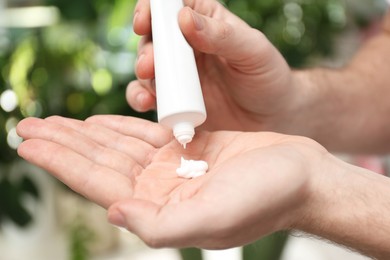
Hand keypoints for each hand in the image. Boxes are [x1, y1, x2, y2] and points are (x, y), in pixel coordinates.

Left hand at [16, 115, 326, 248]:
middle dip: (62, 143)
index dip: (61, 162)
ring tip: (53, 121)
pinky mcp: (186, 147)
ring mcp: (172, 167)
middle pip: (99, 162)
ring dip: (83, 133)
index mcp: (162, 208)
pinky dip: (117, 127)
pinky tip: (97, 122)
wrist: (301, 175)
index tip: (29, 143)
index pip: (98, 184)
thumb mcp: (216, 219)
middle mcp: (161, 189)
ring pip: (115, 147)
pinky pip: (142, 135)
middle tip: (27, 125)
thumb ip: (162, 226)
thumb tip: (114, 213)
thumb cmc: (268, 197)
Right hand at [128, 0, 293, 130]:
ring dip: (143, 73)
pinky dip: (142, 97)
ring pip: (148, 66)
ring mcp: (179, 74)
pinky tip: (147, 103)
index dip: (153, 8)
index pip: (172, 5)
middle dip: (147, 48)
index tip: (145, 21)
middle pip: (155, 38)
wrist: (271, 117)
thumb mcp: (253, 51)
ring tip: (149, 81)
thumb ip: (222, 35)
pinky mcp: (176, 99)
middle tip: (149, 64)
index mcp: (206, 21)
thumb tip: (185, 19)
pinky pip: (151, 95)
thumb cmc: (267, 77)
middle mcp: (187, 45)